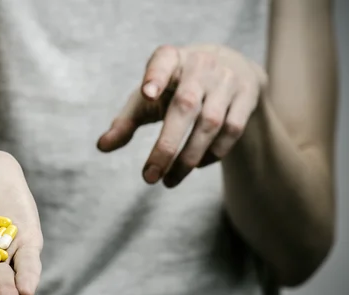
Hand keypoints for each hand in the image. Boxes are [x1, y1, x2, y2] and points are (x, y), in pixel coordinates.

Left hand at [97, 44, 266, 186]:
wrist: (232, 67)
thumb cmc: (176, 87)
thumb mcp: (149, 98)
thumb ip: (126, 121)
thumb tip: (101, 147)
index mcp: (171, 59)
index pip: (163, 62)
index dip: (155, 77)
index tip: (146, 94)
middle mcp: (201, 66)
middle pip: (186, 106)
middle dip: (166, 146)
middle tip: (148, 178)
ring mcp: (227, 80)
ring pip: (211, 124)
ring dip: (188, 158)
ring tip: (167, 182)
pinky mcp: (247, 97)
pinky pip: (232, 131)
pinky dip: (213, 153)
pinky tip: (195, 167)